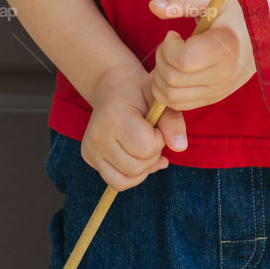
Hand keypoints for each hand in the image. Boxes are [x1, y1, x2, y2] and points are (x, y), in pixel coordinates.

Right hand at [82, 62, 170, 190]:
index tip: (157, 125)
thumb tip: (180, 148)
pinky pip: (116, 181)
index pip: (145, 147)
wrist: (113, 87)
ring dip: (143, 168)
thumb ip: (172, 122)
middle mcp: (97, 135)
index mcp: (114, 116)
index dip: (159, 140)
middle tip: (152, 135)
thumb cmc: (140, 92)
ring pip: (125, 180)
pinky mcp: (89, 158)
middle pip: (136, 167)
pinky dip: (132, 176)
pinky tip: (138, 158)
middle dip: (153, 155)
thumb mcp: (158, 99)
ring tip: (145, 147)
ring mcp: (90, 148)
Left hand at [147, 0, 255, 152]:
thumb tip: (153, 5)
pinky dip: (165, 90)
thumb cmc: (232, 16)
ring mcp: (219, 90)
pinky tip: (173, 71)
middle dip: (161, 58)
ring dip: (160, 76)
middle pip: (173, 78)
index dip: (169, 47)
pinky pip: (178, 104)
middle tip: (170, 45)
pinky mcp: (213, 98)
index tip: (174, 35)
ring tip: (171, 58)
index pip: (184, 59)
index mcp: (227, 45)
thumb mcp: (211, 0)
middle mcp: (224, 73)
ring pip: (171, 95)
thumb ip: (182, 0)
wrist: (257, 38)